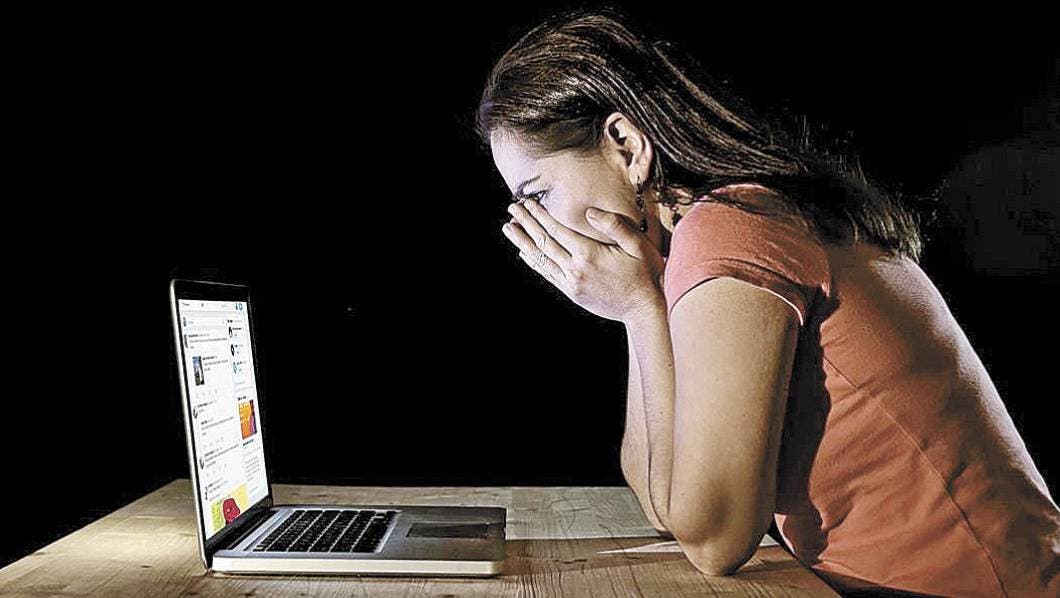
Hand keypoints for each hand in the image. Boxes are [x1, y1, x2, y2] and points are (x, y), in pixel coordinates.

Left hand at [502, 199, 665, 322]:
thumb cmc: (645, 274)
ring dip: (522, 242)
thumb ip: (614, 225)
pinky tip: (524, 253)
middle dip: (526, 223)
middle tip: (511, 209)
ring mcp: (572, 283)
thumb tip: (590, 211)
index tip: (527, 202)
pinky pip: (547, 275)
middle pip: (543, 242)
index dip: (539, 214)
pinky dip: (534, 262)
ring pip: (541, 259)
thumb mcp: (638, 245)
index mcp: (589, 253)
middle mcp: (575, 268)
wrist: (643, 309)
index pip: (556, 229)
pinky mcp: (572, 293)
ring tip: (508, 228)